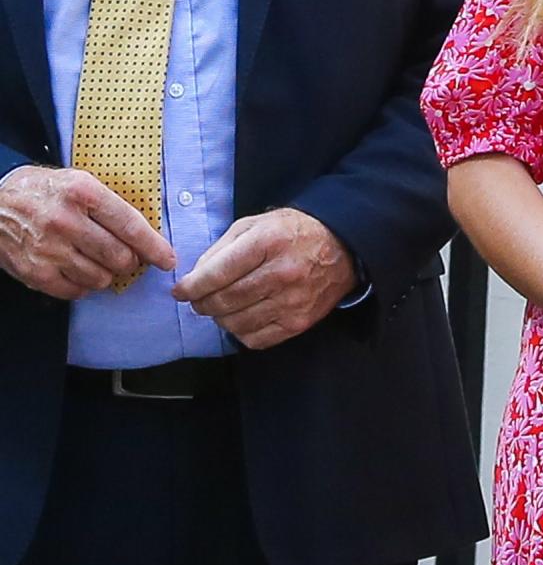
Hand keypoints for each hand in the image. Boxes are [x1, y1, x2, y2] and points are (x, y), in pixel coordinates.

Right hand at [0, 166, 173, 297]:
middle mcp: (66, 220)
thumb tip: (144, 233)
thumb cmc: (36, 192)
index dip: (154, 247)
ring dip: (104, 273)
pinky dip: (81, 285)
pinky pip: (77, 291)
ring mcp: (50, 249)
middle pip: (120, 258)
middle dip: (127, 261)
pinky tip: (73, 268)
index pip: (130, 225)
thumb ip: (106, 203)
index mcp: (81, 191)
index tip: (166, 259)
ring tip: (91, 259)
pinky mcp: (36, 272)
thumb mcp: (72, 180)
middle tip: (122, 256)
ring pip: (101, 278)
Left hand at [172, 208, 356, 348]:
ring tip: (219, 309)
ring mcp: (293, 301)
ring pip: (237, 322)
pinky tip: (241, 319)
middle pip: (225, 300)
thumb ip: (222, 249)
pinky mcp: (300, 322)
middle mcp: (282, 273)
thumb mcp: (254, 225)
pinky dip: (240, 333)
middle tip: (197, 301)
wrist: (340, 248)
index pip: (218, 273)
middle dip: (202, 303)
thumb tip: (195, 277)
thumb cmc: (291, 233)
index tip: (180, 291)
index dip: (192, 286)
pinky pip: (257, 339)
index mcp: (268, 242)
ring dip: (219, 319)